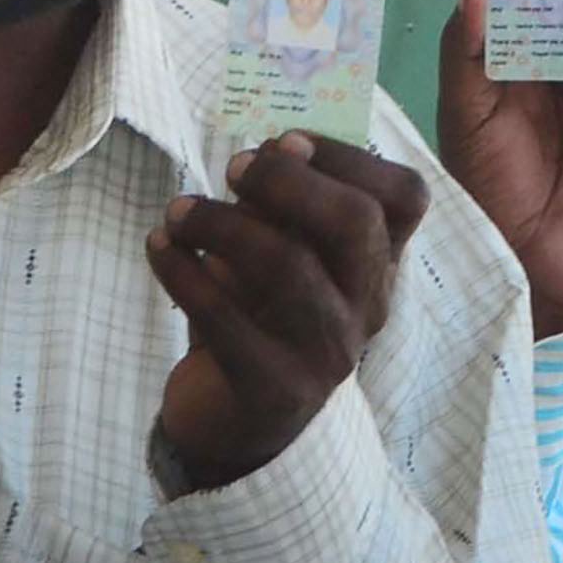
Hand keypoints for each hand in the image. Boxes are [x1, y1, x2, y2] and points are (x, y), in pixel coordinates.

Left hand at [147, 133, 424, 491]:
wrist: (237, 423)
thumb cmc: (262, 317)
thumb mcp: (283, 254)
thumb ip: (286, 209)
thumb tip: (275, 150)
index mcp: (378, 263)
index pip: (404, 198)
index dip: (349, 156)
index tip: (287, 139)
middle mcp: (367, 305)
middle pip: (356, 224)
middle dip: (290, 182)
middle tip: (235, 168)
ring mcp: (326, 352)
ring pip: (288, 268)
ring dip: (222, 224)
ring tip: (177, 211)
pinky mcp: (274, 388)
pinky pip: (227, 320)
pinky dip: (183, 273)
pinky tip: (159, 247)